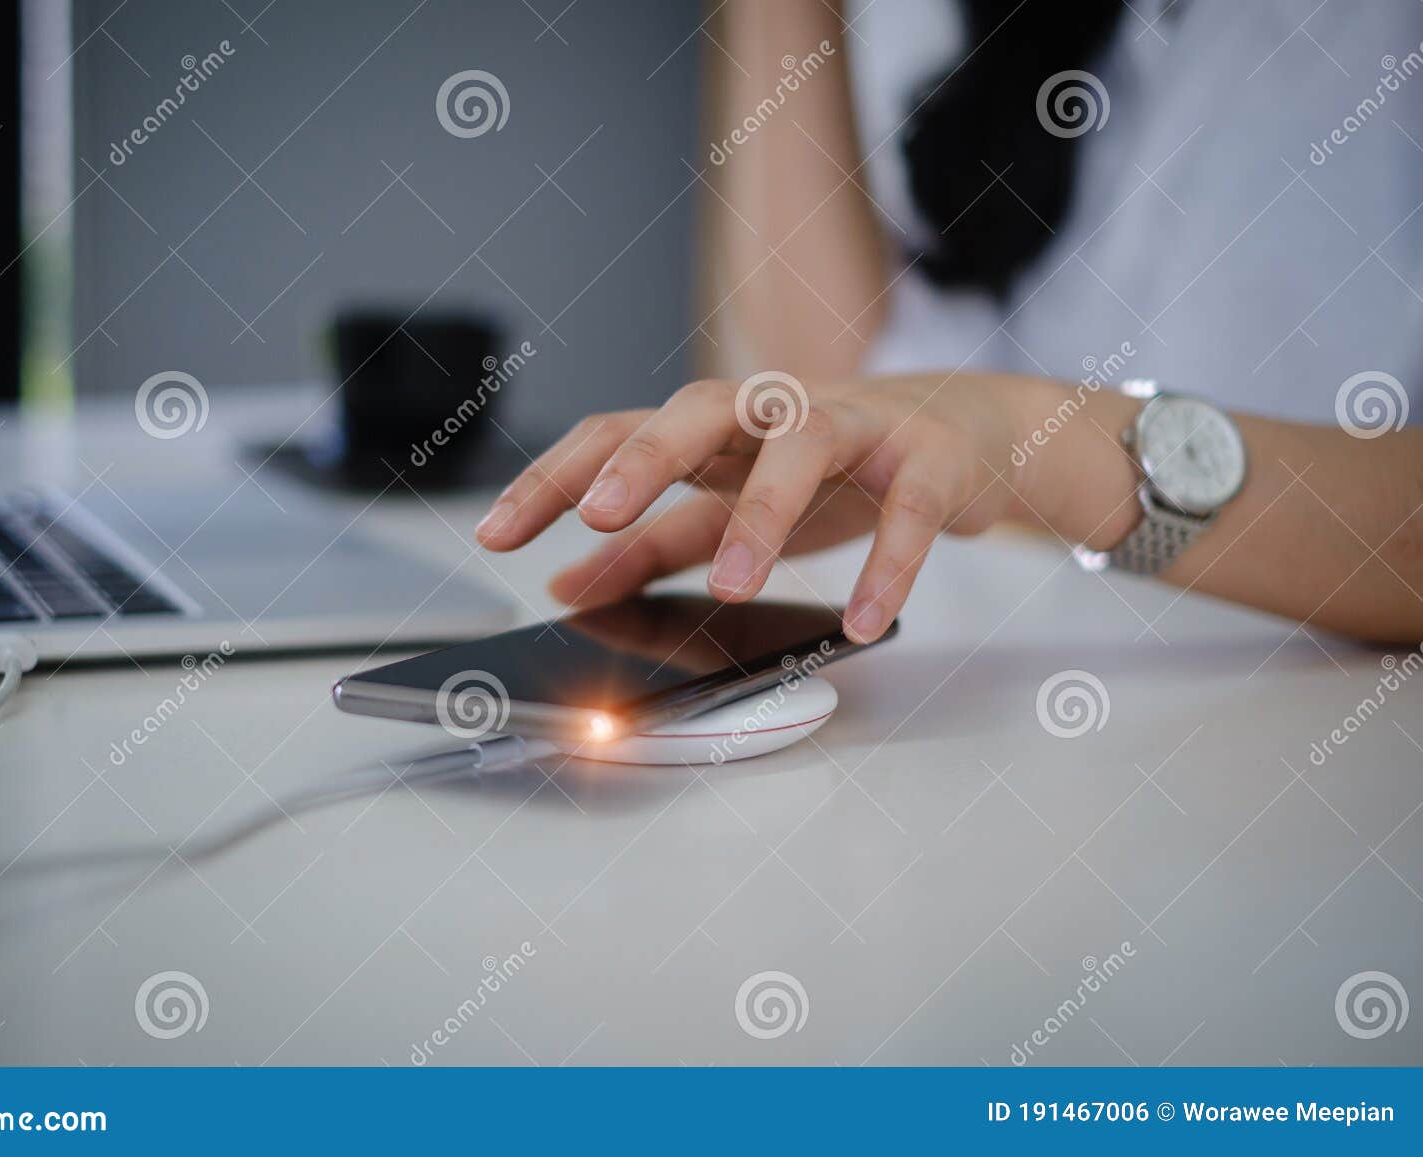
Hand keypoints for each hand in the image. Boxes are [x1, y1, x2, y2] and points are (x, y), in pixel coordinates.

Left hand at [477, 372, 1136, 642]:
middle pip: (698, 410)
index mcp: (714, 428)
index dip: (553, 480)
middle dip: (643, 458)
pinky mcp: (929, 458)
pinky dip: (888, 562)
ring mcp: (855, 425)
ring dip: (765, 515)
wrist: (966, 432)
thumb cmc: (831, 471)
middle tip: (598, 516)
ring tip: (733, 584)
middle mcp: (774, 411)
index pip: (616, 433)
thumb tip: (563, 586)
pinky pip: (908, 507)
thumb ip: (649, 547)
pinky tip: (862, 620)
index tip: (494, 534)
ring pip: (802, 447)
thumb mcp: (727, 508)